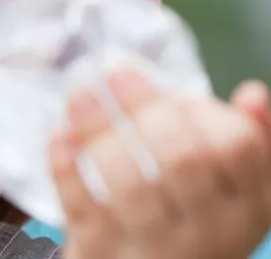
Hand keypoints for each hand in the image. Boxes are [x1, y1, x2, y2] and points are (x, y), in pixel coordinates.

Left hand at [50, 69, 270, 258]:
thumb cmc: (190, 223)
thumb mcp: (232, 194)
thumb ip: (246, 145)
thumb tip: (251, 95)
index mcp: (244, 209)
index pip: (237, 148)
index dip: (203, 110)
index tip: (173, 93)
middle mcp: (207, 233)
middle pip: (182, 159)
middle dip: (145, 107)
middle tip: (115, 70)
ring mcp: (154, 249)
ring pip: (132, 185)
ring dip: (100, 130)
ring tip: (80, 94)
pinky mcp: (102, 256)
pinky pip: (85, 210)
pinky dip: (68, 170)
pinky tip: (59, 137)